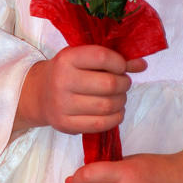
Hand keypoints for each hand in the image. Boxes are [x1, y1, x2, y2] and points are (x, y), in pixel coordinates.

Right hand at [14, 45, 146, 133]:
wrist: (39, 93)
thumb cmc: (69, 71)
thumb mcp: (85, 58)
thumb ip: (114, 60)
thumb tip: (143, 65)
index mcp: (67, 58)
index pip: (102, 57)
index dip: (120, 62)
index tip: (122, 66)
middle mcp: (62, 80)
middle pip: (108, 84)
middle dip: (124, 84)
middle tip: (123, 83)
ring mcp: (62, 105)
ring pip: (106, 106)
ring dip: (121, 101)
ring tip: (119, 97)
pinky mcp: (65, 125)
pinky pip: (100, 125)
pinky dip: (115, 118)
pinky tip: (115, 111)